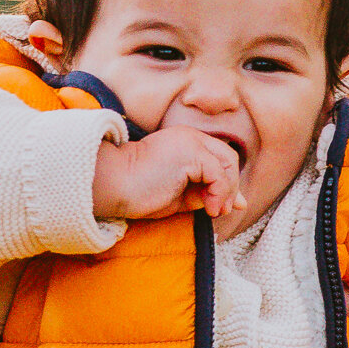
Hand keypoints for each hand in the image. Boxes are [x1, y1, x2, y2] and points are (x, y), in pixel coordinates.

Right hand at [93, 121, 248, 229]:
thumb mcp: (178, 195)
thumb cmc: (138, 192)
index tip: (223, 206)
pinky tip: (209, 209)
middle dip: (230, 187)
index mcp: (185, 142)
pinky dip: (219, 193)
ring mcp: (191, 142)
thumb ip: (203, 194)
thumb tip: (234, 202)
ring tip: (213, 211)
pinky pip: (219, 174)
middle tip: (220, 210)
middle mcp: (191, 137)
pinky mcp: (191, 153)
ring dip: (226, 192)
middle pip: (229, 157)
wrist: (113, 185)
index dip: (227, 182)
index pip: (219, 157)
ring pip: (228, 164)